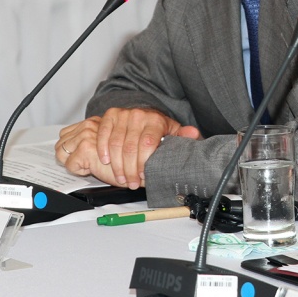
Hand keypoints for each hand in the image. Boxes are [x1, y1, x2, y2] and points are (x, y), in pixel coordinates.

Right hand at [55, 109, 199, 188]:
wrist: (143, 113)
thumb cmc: (157, 127)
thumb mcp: (172, 131)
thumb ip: (182, 135)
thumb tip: (194, 134)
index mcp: (156, 120)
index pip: (148, 143)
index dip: (144, 163)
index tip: (144, 176)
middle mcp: (139, 115)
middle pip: (130, 147)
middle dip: (130, 170)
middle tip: (132, 184)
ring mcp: (123, 114)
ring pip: (116, 144)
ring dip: (117, 165)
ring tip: (121, 178)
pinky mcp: (110, 116)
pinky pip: (103, 135)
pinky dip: (103, 150)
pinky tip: (107, 161)